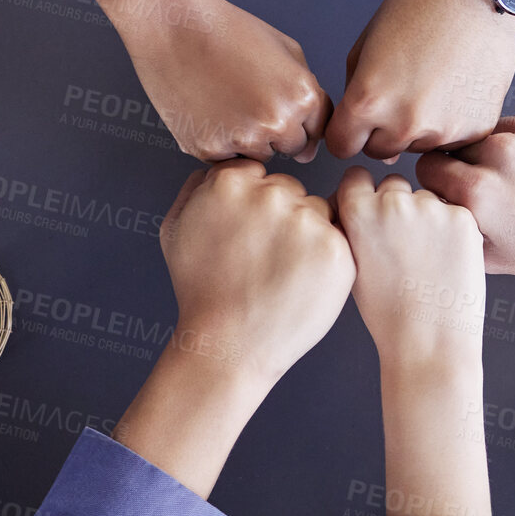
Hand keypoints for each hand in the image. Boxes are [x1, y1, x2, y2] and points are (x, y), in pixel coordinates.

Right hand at [119, 0, 331, 162]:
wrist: (176, 27)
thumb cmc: (229, 32)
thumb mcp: (287, 50)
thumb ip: (309, 94)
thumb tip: (311, 148)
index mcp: (303, 97)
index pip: (317, 131)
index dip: (298, 118)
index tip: (277, 101)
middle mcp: (278, 122)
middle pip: (291, 148)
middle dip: (276, 131)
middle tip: (249, 99)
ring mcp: (243, 140)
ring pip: (258, 156)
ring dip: (249, 140)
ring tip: (226, 102)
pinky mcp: (209, 149)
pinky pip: (225, 158)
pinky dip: (218, 141)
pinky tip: (207, 110)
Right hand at [159, 160, 356, 386]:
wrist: (230, 345)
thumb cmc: (201, 293)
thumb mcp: (175, 229)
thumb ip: (195, 188)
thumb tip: (217, 170)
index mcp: (230, 182)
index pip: (258, 174)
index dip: (254, 207)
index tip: (249, 234)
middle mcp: (271, 194)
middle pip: (290, 190)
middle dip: (283, 217)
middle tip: (266, 258)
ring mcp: (305, 220)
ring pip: (318, 211)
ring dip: (308, 235)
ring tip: (283, 272)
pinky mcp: (335, 248)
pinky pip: (339, 238)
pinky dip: (325, 258)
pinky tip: (302, 280)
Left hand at [324, 0, 514, 159]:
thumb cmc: (420, 5)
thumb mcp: (366, 46)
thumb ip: (357, 95)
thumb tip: (369, 141)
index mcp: (369, 102)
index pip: (342, 146)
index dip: (348, 131)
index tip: (358, 119)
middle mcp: (405, 124)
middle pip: (379, 150)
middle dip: (383, 129)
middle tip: (402, 90)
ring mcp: (443, 131)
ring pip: (417, 146)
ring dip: (418, 126)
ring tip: (433, 83)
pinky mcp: (475, 128)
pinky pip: (451, 140)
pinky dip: (450, 121)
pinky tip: (456, 86)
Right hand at [335, 168, 489, 515]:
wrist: (429, 342)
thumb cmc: (389, 315)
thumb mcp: (353, 266)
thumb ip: (354, 228)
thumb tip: (360, 205)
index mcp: (357, 213)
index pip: (356, 178)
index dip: (364, 193)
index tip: (371, 207)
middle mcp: (392, 202)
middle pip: (394, 185)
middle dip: (397, 205)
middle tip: (405, 244)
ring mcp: (431, 208)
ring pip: (427, 199)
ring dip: (428, 218)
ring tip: (429, 261)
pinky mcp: (463, 217)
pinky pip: (454, 212)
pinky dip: (454, 231)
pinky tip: (448, 262)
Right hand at [416, 100, 514, 318]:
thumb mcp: (494, 259)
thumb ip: (453, 226)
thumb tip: (428, 204)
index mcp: (479, 192)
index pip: (429, 167)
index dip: (441, 183)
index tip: (457, 192)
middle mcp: (503, 154)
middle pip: (461, 145)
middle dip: (471, 165)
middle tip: (501, 190)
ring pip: (497, 129)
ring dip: (504, 148)